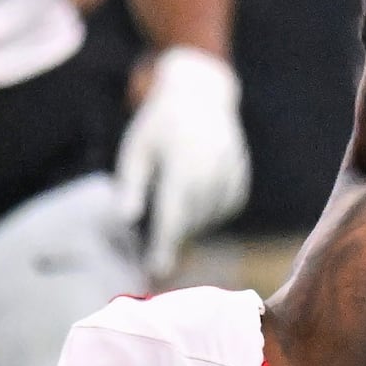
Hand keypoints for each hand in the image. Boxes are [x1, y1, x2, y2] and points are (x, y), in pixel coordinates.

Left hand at [115, 47, 249, 279]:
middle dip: (171, 234)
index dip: (164, 248)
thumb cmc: (159, 125)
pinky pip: (223, 211)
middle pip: (190, 223)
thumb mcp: (137, 150)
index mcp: (182, 166)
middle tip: (154, 235)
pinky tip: (196, 191)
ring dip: (189, 222)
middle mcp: (211, 173)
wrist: (200, 95)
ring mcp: (230, 176)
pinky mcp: (240, 180)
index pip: (173, 218)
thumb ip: (132, 186)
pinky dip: (207, 211)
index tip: (155, 270)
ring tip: (175, 195)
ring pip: (208, 219)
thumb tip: (125, 220)